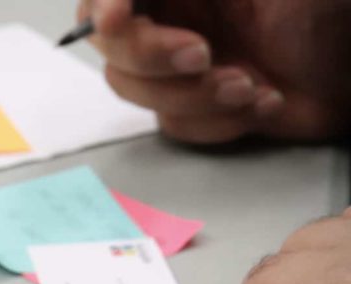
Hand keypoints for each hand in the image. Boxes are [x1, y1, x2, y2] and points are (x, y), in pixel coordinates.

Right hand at [77, 0, 350, 142]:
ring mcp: (184, 69)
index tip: (116, 19)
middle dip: (153, 60)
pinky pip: (176, 126)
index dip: (102, 6)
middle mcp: (173, 20)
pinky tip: (267, 101)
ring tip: (251, 85)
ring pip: (140, 94)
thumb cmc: (328, 9)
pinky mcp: (202, 109)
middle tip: (203, 55)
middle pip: (113, 48)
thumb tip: (113, 3)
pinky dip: (220, 123)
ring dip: (193, 97)